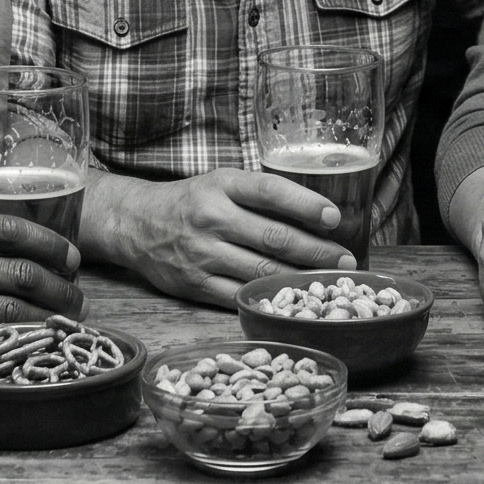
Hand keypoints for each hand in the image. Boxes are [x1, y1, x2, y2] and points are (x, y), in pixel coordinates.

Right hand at [0, 212, 82, 364]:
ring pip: (8, 314)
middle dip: (61, 289)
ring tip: (66, 327)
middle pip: (20, 275)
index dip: (51, 245)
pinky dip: (11, 350)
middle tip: (79, 298)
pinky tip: (29, 353)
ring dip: (47, 322)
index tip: (72, 258)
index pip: (10, 230)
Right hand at [90, 168, 352, 306]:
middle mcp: (211, 218)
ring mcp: (202, 255)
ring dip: (300, 279)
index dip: (305, 204)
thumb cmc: (191, 201)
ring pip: (261, 271)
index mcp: (221, 186)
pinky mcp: (195, 286)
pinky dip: (268, 299)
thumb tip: (319, 212)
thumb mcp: (221, 183)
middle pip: (273, 237)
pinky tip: (291, 300)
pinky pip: (239, 296)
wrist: (136, 224)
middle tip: (346, 260)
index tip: (334, 217)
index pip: (270, 191)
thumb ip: (260, 195)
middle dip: (316, 251)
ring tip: (329, 281)